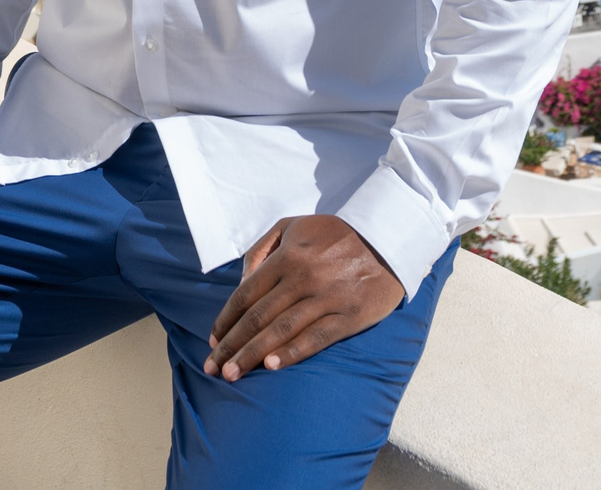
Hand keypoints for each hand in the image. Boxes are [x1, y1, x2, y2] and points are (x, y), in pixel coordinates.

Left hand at [205, 215, 404, 380]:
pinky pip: (316, 338)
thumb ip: (262, 249)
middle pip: (258, 317)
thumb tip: (241, 282)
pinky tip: (271, 366)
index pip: (247, 294)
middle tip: (213, 368)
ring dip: (253, 354)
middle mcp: (303, 278)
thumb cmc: (336, 234)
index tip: (213, 341)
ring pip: (281, 330)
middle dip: (232, 345)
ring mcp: (326, 298)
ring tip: (233, 374)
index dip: (226, 320)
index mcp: (288, 256)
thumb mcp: (294, 227)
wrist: (388, 239)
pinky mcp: (349, 316)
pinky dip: (292, 352)